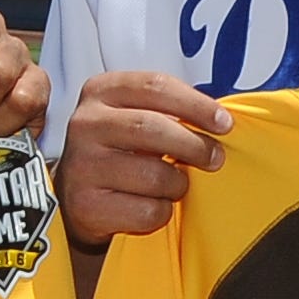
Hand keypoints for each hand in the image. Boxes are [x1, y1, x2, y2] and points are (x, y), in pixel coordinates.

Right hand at [59, 69, 231, 246]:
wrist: (74, 197)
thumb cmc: (118, 151)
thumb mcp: (134, 116)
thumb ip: (169, 110)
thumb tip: (221, 121)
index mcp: (101, 91)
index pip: (155, 86)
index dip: (196, 104)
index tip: (224, 123)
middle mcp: (86, 124)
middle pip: (153, 128)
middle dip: (194, 145)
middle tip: (215, 158)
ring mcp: (82, 165)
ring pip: (154, 175)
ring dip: (178, 184)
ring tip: (175, 185)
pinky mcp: (86, 205)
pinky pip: (147, 211)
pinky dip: (161, 212)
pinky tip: (153, 205)